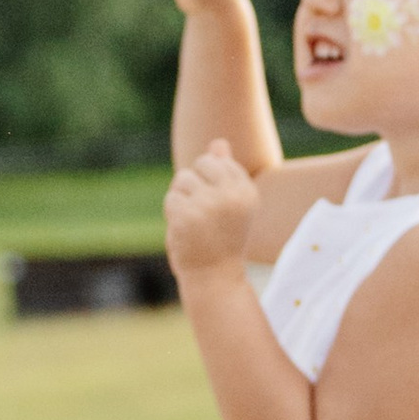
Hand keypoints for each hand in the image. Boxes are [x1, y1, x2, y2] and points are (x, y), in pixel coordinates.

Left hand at [164, 138, 256, 281]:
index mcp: (247, 190)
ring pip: (183, 179)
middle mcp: (232, 194)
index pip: (219, 161)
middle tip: (203, 212)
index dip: (210, 182)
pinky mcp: (187, 215)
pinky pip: (171, 199)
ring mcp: (209, 204)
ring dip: (182, 198)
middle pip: (201, 163)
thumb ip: (226, 171)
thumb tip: (218, 142)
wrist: (214, 277)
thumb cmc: (222, 238)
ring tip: (194, 221)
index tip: (219, 209)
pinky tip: (185, 230)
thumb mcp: (230, 203)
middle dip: (195, 184)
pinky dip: (173, 214)